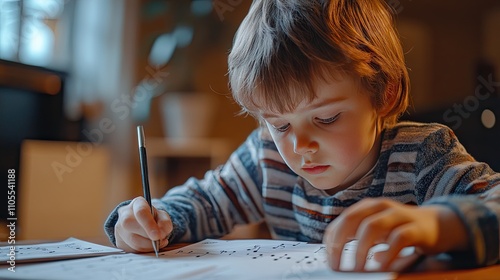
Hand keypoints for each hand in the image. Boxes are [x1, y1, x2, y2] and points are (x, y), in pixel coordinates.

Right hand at [114, 197, 173, 252]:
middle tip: (158, 240)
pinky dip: (143, 250)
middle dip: (146, 236)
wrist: (143, 224)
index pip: (140, 212)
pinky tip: (149, 247)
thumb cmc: (153, 218)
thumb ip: (165, 223)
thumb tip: (161, 233)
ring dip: (147, 245)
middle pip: (129, 224)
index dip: (149, 225)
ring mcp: (119, 228)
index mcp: (138, 204)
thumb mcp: (162, 217)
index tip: (158, 236)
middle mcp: (124, 213)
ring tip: (157, 243)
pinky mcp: (119, 241)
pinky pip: (131, 249)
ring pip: (131, 240)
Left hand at [323, 198, 468, 271]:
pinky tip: (381, 266)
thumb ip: (359, 239)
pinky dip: (387, 253)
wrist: (439, 224)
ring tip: (357, 268)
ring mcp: (399, 215)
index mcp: (368, 207)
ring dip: (361, 248)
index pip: (342, 220)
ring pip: (372, 226)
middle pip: (352, 219)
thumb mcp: (378, 232)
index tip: (329, 260)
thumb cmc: (401, 229)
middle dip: (340, 242)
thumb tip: (338, 257)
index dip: (332, 240)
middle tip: (336, 265)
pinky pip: (398, 238)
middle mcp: (380, 207)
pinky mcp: (416, 228)